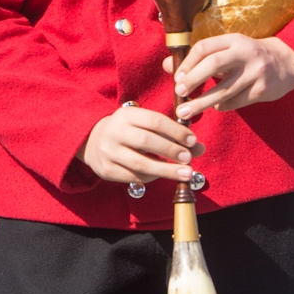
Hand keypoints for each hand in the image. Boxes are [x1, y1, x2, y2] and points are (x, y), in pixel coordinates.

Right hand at [77, 105, 203, 184]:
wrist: (93, 141)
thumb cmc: (129, 131)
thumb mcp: (145, 124)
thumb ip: (171, 133)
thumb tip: (199, 147)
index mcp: (126, 115)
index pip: (154, 121)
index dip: (176, 131)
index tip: (192, 140)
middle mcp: (115, 132)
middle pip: (146, 141)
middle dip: (171, 150)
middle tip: (189, 158)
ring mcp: (109, 152)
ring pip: (140, 163)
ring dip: (166, 170)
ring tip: (185, 173)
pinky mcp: (107, 170)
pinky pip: (133, 177)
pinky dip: (152, 178)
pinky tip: (163, 176)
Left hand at [170, 35, 293, 119]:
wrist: (288, 61)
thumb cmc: (250, 55)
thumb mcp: (229, 50)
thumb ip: (200, 58)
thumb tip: (168, 66)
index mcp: (234, 40)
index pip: (204, 47)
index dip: (187, 63)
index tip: (177, 77)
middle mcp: (245, 53)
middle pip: (213, 65)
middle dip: (192, 80)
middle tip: (179, 93)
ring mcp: (255, 72)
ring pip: (224, 90)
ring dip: (202, 103)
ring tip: (186, 112)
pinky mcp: (262, 90)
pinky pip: (236, 102)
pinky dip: (222, 106)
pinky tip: (215, 107)